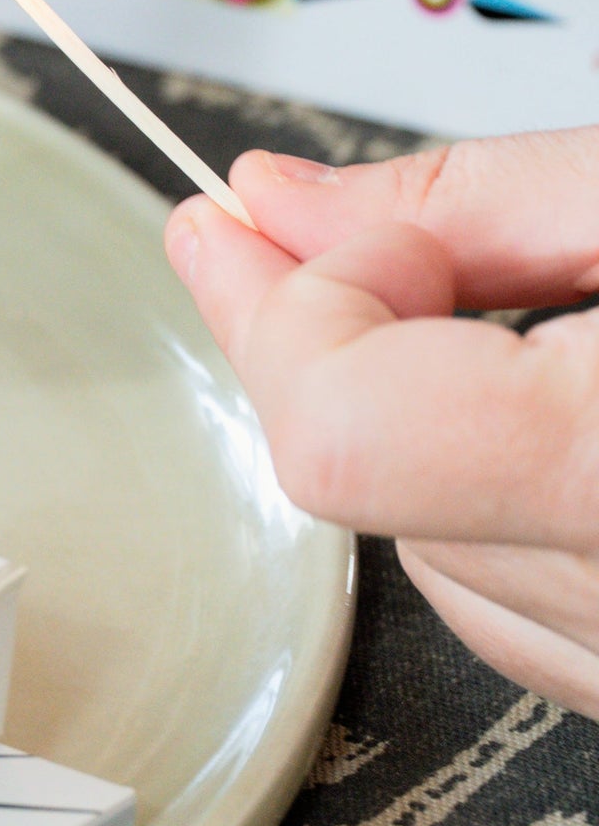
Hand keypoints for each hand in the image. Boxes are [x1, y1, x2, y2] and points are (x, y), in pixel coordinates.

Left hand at [169, 136, 598, 715]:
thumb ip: (479, 198)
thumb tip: (284, 204)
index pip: (339, 429)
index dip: (290, 304)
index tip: (257, 220)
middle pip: (367, 492)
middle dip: (352, 350)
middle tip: (400, 243)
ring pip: (429, 565)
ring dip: (433, 434)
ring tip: (546, 328)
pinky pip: (525, 627)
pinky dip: (508, 518)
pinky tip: (569, 424)